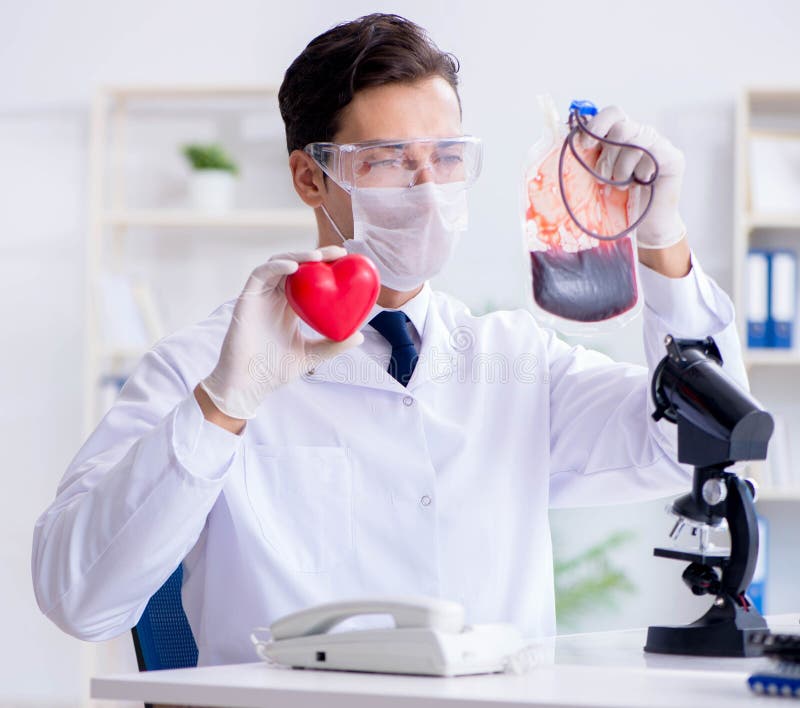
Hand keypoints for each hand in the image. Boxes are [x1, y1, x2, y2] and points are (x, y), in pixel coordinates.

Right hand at [200, 246, 363, 419]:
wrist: (249, 384)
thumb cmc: (275, 371)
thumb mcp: (313, 355)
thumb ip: (334, 345)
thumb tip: (360, 337)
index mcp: (291, 308)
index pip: (310, 279)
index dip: (325, 268)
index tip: (347, 262)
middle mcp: (276, 298)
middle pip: (296, 266)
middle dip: (316, 255)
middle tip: (338, 253)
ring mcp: (261, 297)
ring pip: (279, 264)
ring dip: (298, 255)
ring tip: (318, 256)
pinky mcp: (247, 299)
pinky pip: (260, 274)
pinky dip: (277, 266)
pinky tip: (294, 267)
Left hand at [583, 106, 686, 248]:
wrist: (643, 227)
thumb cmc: (616, 203)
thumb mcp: (595, 177)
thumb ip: (586, 157)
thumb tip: (565, 137)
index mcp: (621, 136)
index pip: (612, 113)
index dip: (597, 125)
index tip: (585, 146)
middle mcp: (641, 135)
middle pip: (621, 127)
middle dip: (607, 155)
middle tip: (605, 177)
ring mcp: (659, 144)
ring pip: (635, 142)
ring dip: (622, 168)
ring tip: (622, 186)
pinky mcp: (673, 157)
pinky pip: (654, 152)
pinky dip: (641, 170)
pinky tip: (640, 182)